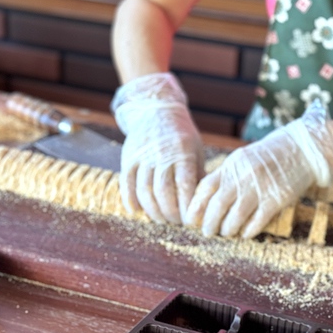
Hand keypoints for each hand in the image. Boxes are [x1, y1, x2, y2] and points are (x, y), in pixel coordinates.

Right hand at [112, 73, 203, 223]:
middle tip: (175, 223)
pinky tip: (136, 211)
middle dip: (170, 213)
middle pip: (163, 192)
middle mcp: (161, 154)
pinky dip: (130, 199)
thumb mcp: (195, 150)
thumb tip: (205, 204)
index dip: (187, 207)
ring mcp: (142, 156)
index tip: (191, 220)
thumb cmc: (181, 136)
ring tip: (160, 219)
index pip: (184, 186)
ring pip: (144, 190)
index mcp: (182, 152)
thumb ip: (198, 175)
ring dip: (152, 210)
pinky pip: (127, 183)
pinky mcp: (128, 158)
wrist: (155, 110)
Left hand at [185, 100, 332, 238]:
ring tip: (226, 233)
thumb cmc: (268, 157)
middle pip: (217, 205)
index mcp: (231, 166)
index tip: (190, 218)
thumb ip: (225, 176)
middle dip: (209, 223)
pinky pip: (257, 221)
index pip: (206, 187)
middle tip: (207, 232)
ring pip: (235, 216)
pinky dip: (248, 230)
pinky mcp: (277, 199)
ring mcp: (260, 188)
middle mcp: (243, 177)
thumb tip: (204, 199)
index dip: (196, 205)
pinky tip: (245, 234)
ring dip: (227, 229)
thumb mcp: (242, 159)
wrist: (301, 148)